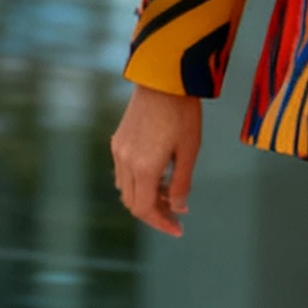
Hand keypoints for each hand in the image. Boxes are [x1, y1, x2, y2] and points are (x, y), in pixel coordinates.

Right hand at [110, 84, 201, 236]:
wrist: (162, 79)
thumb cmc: (181, 113)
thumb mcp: (189, 150)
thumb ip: (182, 183)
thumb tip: (178, 208)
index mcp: (144, 168)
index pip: (145, 209)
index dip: (161, 222)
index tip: (178, 228)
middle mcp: (125, 162)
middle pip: (133, 202)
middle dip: (154, 212)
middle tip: (176, 211)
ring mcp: (118, 150)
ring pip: (126, 188)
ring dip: (146, 196)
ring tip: (170, 190)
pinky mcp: (118, 139)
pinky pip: (123, 171)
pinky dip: (139, 181)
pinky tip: (158, 172)